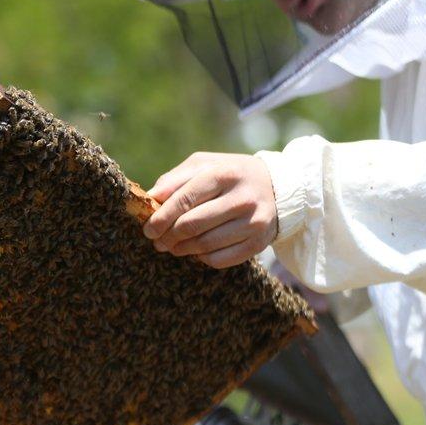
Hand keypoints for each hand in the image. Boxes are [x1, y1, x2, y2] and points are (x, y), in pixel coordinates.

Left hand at [142, 152, 277, 268]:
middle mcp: (242, 198)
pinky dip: (201, 258)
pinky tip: (196, 250)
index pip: (185, 199)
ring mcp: (253, 222)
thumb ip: (175, 179)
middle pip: (192, 225)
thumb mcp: (204, 165)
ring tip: (172, 246)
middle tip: (157, 240)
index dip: (161, 217)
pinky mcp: (258, 243)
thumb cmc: (229, 174)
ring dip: (181, 249)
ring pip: (204, 245)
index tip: (148, 228)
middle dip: (168, 236)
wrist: (277, 188)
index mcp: (224, 174)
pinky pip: (220, 259)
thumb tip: (151, 199)